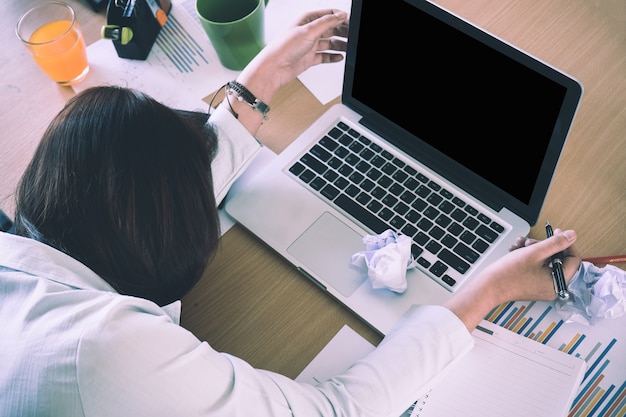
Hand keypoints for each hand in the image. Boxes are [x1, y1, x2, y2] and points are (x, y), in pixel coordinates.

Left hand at [226, 9, 348, 133]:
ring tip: (350, 47)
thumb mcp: (308, 31)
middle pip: (331, 29)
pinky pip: (325, 56)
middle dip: (342, 31)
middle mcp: (308, 31)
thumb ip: (327, 23)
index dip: (340, 17)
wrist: (274, 68)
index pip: (328, 14)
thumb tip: (341, 15)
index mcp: (307, 19)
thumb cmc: (284, 48)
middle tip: (353, 35)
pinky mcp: (310, 58)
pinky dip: (333, 57)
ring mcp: (309, 45)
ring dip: (340, 45)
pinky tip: (340, 57)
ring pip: (330, 43)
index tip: (351, 22)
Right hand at [444, 229, 580, 331]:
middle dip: (543, 246)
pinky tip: (516, 251)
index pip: (572, 259)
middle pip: (557, 259)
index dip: (565, 243)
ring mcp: (542, 286)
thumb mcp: (535, 252)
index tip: (556, 233)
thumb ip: (556, 243)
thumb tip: (572, 235)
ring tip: (519, 245)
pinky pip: (536, 267)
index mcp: (558, 282)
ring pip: (545, 261)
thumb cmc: (509, 273)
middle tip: (530, 241)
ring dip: (533, 249)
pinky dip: (528, 257)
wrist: (488, 286)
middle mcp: (553, 287)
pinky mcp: (532, 284)